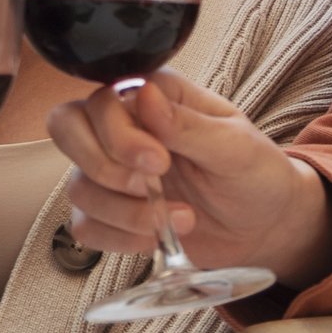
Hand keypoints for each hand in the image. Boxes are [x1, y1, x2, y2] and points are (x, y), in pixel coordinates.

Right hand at [46, 68, 331, 286]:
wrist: (266, 227)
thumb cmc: (257, 174)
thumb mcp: (236, 147)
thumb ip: (188, 124)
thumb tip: (144, 94)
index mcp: (152, 96)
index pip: (99, 98)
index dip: (117, 133)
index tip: (160, 163)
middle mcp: (123, 126)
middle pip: (65, 127)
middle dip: (103, 166)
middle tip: (150, 187)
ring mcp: (112, 170)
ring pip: (77, 185)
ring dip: (125, 212)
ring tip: (180, 219)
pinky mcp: (111, 212)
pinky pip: (84, 225)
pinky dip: (118, 238)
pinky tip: (156, 238)